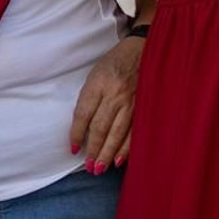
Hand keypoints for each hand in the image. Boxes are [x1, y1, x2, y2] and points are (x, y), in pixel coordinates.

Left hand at [68, 36, 140, 171]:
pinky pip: (135, 132)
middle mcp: (114, 94)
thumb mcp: (95, 75)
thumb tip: (82, 128)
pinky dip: (127, 148)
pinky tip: (120, 161)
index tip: (74, 149)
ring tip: (99, 168)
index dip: (77, 134)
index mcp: (98, 83)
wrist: (142, 50)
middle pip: (101, 127)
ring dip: (108, 153)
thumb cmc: (114, 64)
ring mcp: (131, 102)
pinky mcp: (144, 107)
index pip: (83, 114)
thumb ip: (89, 99)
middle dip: (93, 150)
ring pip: (118, 133)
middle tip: (88, 167)